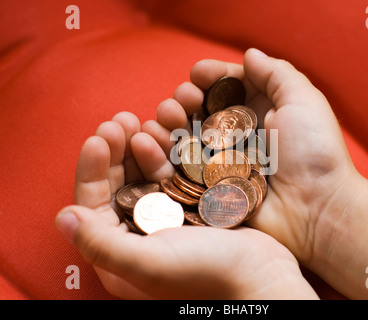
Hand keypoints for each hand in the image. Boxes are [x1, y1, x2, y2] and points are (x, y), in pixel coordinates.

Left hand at [55, 112, 317, 298]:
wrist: (262, 276)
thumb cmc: (207, 275)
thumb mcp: (150, 263)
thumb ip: (102, 244)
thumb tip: (63, 217)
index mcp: (121, 252)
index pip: (93, 205)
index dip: (92, 169)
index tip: (100, 138)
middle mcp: (138, 234)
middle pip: (116, 185)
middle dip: (115, 150)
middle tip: (119, 120)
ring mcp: (165, 218)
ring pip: (141, 174)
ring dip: (138, 147)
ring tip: (140, 122)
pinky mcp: (189, 205)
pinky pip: (168, 173)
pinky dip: (164, 153)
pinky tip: (163, 135)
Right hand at [145, 48, 358, 265]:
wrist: (316, 209)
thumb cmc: (315, 152)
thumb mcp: (304, 101)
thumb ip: (276, 73)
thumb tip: (250, 54)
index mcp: (259, 111)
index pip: (226, 86)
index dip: (209, 76)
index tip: (199, 73)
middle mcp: (238, 134)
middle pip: (200, 109)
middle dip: (185, 97)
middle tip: (184, 100)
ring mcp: (222, 161)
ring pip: (185, 136)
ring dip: (169, 121)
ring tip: (167, 119)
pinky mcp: (210, 186)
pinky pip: (180, 167)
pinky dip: (162, 152)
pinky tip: (153, 140)